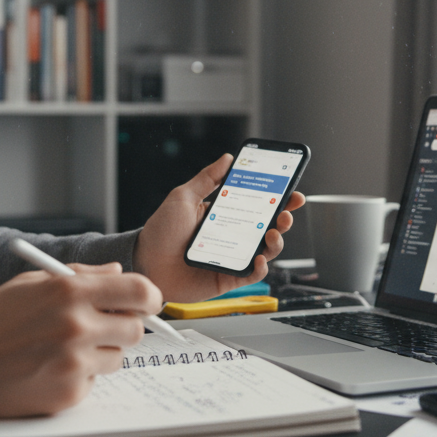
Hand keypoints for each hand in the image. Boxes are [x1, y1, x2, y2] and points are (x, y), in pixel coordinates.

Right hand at [0, 263, 162, 417]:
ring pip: (118, 357)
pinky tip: (50, 368)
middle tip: (101, 326)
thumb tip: (117, 271)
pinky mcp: (69, 393)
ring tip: (64, 348)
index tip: (147, 302)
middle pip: (136, 329)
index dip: (149, 297)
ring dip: (102, 352)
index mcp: (69, 292)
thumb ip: (81, 275)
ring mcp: (74, 362)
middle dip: (123, 327)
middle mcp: (77, 326)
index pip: (139, 291)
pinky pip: (94, 380)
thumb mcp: (30, 284)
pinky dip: (80, 375)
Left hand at [135, 153, 304, 302]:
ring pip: (266, 250)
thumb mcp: (183, 197)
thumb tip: (227, 158)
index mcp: (224, 215)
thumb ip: (206, 178)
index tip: (291, 190)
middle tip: (286, 211)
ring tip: (272, 233)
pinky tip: (259, 258)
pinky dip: (261, 267)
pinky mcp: (229, 278)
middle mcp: (232, 236)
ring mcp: (232, 257)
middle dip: (283, 218)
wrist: (145, 263)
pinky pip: (252, 274)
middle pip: (268, 226)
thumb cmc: (160, 232)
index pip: (258, 204)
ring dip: (276, 241)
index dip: (278, 198)